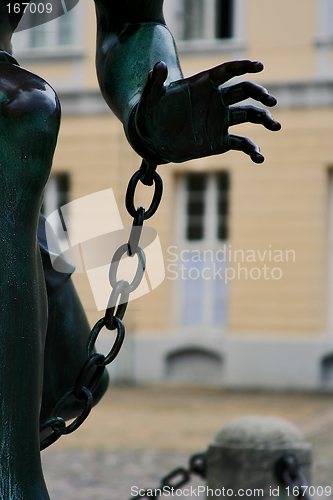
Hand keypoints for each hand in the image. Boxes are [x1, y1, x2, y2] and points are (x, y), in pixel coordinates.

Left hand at [133, 60, 280, 163]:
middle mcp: (216, 101)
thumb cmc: (150, 114)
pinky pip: (241, 143)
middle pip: (244, 92)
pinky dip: (252, 150)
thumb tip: (159, 66)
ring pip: (248, 115)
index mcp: (203, 85)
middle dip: (259, 94)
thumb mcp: (150, 98)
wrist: (151, 139)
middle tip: (270, 101)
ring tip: (275, 126)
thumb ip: (155, 82)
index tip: (258, 67)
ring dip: (264, 118)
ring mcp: (220, 121)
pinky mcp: (220, 141)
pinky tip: (259, 157)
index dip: (243, 67)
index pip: (228, 71)